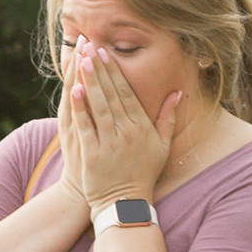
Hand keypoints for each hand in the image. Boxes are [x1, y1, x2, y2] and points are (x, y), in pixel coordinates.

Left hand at [62, 38, 179, 210]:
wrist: (126, 204)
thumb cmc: (143, 174)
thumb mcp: (161, 146)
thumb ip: (168, 118)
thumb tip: (178, 92)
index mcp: (141, 127)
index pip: (126, 93)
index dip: (115, 71)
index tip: (106, 52)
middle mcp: (127, 133)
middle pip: (111, 95)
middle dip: (100, 69)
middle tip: (90, 46)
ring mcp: (110, 144)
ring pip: (99, 106)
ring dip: (90, 81)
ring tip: (82, 59)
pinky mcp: (93, 155)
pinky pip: (86, 127)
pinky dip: (80, 108)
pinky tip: (74, 90)